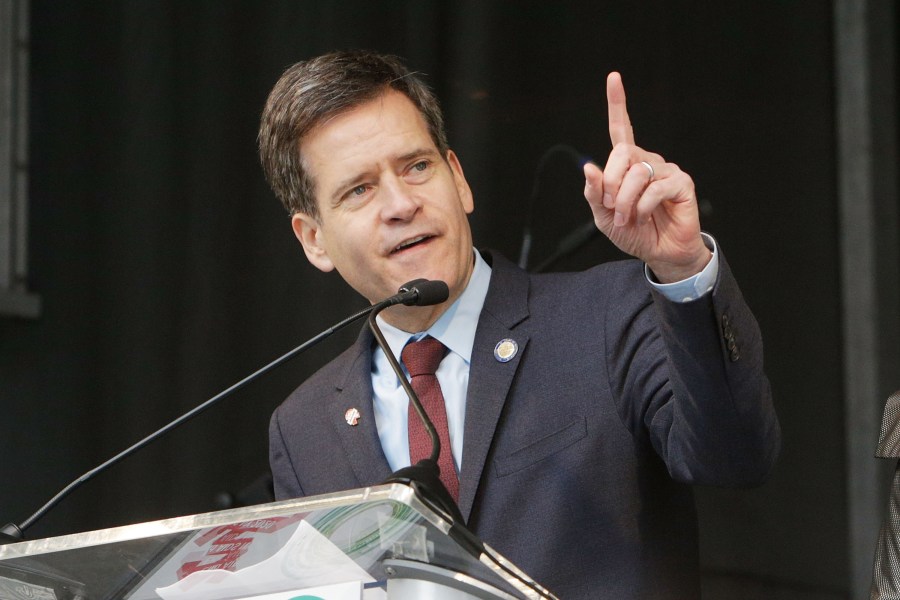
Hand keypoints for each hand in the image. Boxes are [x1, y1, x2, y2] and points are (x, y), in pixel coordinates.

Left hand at [583, 72, 710, 282]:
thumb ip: (594, 193)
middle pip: (622, 154)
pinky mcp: (681, 183)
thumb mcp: (604, 216)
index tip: (614, 77)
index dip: (617, 103)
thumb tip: (589, 167)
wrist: (659, 254)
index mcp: (627, 165)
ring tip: (629, 218)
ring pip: (637, 173)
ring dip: (626, 201)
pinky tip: (645, 216)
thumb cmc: (634, 232)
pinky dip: (643, 206)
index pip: (621, 128)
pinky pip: (655, 187)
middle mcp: (647, 161)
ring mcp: (666, 170)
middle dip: (611, 183)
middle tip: (613, 207)